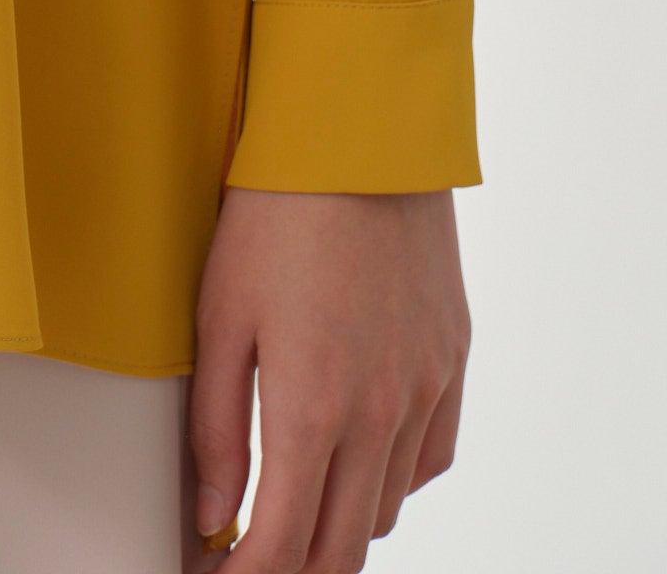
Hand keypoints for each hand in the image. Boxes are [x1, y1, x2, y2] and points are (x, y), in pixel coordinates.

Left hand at [188, 186, 468, 566]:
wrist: (363, 136)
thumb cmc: (276, 212)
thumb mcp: (219, 316)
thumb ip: (217, 428)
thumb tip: (215, 515)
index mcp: (313, 409)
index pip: (283, 549)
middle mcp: (380, 416)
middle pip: (342, 552)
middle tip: (250, 561)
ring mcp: (425, 392)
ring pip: (387, 512)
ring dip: (339, 530)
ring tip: (295, 507)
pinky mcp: (451, 363)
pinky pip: (429, 460)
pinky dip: (391, 481)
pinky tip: (357, 458)